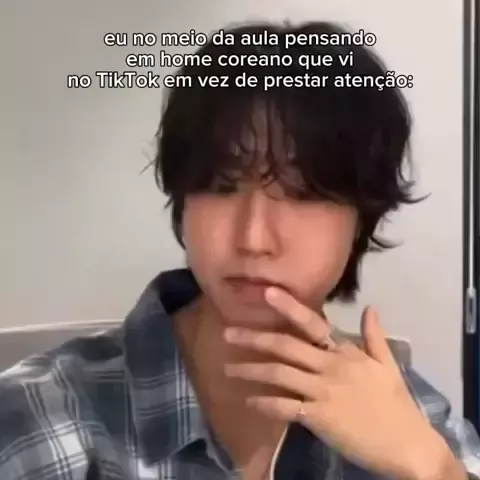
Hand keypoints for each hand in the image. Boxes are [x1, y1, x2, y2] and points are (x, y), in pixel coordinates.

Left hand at [224, 287, 457, 479]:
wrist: (406, 443)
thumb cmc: (395, 401)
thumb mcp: (387, 363)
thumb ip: (375, 334)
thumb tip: (371, 306)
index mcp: (344, 351)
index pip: (312, 323)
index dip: (288, 306)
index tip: (266, 292)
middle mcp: (328, 366)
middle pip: (285, 346)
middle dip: (254, 338)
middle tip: (228, 334)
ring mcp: (321, 391)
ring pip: (278, 374)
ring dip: (251, 370)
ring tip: (229, 369)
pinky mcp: (317, 418)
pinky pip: (284, 407)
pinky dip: (264, 404)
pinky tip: (249, 402)